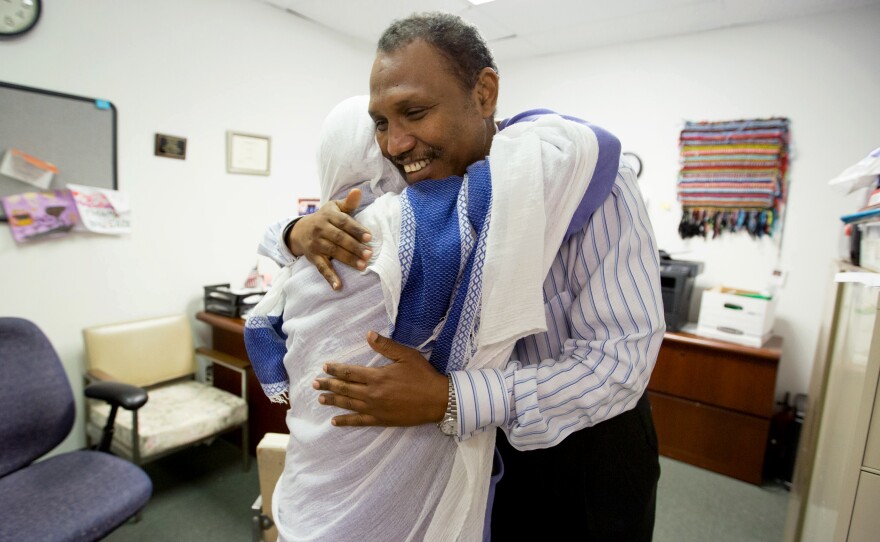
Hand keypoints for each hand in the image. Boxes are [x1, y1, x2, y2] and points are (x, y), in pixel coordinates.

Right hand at [288, 189, 372, 289]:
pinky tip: (338, 286)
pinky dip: (330, 277)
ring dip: (348, 260)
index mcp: (328, 215)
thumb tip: (358, 191)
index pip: (344, 222)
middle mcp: (320, 229)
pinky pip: (321, 268)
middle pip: (339, 238)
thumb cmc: (325, 218)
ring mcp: (316, 244)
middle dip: (355, 247)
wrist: (300, 230)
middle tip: (369, 254)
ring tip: (363, 266)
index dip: (356, 229)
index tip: (370, 236)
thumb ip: (349, 203)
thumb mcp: (335, 208)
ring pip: (333, 252)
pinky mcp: (313, 257)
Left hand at [313, 331, 448, 426]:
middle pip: (344, 388)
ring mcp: (375, 408)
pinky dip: (345, 421)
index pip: (350, 372)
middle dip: (328, 385)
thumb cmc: (423, 375)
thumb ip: (386, 346)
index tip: (325, 367)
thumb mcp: (406, 355)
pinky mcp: (380, 420)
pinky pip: (358, 421)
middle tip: (314, 383)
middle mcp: (372, 393)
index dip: (335, 370)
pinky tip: (334, 421)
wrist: (437, 400)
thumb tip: (368, 334)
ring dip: (333, 401)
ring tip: (320, 398)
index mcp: (377, 376)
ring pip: (348, 404)